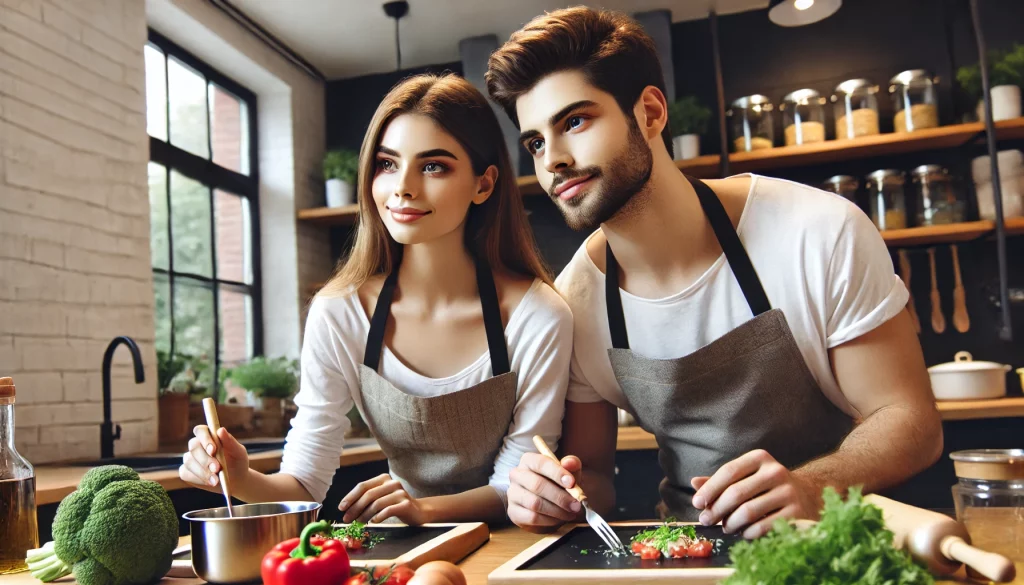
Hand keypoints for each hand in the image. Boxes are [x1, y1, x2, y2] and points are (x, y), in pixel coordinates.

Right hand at [179, 425, 249, 491]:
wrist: (237, 480)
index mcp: (210, 436)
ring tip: (216, 480)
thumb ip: (230, 441)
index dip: (205, 439)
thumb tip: (221, 430)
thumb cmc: (238, 462)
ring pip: (189, 461)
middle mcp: (197, 446)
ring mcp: (190, 459)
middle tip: (217, 469)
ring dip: (203, 471)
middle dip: (205, 459)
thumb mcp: (238, 452)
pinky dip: (198, 479)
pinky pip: (185, 473)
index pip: (201, 430)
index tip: (213, 450)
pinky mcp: (186, 472)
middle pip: (194, 446)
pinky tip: (210, 482)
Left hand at [339, 474, 431, 524]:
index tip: (341, 508)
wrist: (419, 511)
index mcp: (383, 479)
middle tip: (347, 519)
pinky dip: (378, 517)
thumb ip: (367, 499)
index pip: (363, 486)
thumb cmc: (395, 506)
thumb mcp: (381, 498)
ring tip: (359, 523)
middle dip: (355, 508)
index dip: (350, 497)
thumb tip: (347, 509)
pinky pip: (388, 510)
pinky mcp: (406, 504)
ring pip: (376, 503)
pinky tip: (373, 522)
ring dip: (364, 515)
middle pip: (368, 495)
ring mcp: (400, 493)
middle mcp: (392, 483)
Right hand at [507, 453, 582, 532]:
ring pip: (535, 503)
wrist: (549, 506)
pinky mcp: (514, 512)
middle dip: (560, 496)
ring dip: (557, 510)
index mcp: (528, 460)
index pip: (540, 463)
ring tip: (570, 513)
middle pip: (537, 485)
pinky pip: (532, 517)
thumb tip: (569, 463)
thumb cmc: (558, 485)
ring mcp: (512, 494)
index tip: (572, 483)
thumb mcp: (568, 473)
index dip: (557, 473)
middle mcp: (517, 475)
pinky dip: (549, 520)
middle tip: (576, 504)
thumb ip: (571, 465)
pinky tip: (559, 518)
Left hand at [690, 449, 821, 539]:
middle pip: (736, 493)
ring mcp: (789, 493)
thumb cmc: (766, 487)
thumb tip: (694, 483)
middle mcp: (776, 472)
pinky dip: (747, 533)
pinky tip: (744, 533)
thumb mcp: (746, 477)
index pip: (728, 471)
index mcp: (760, 458)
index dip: (710, 488)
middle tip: (706, 520)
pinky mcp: (796, 514)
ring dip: (730, 524)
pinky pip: (762, 527)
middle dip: (716, 509)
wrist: (808, 496)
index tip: (697, 503)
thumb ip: (721, 481)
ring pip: (747, 512)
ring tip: (726, 527)